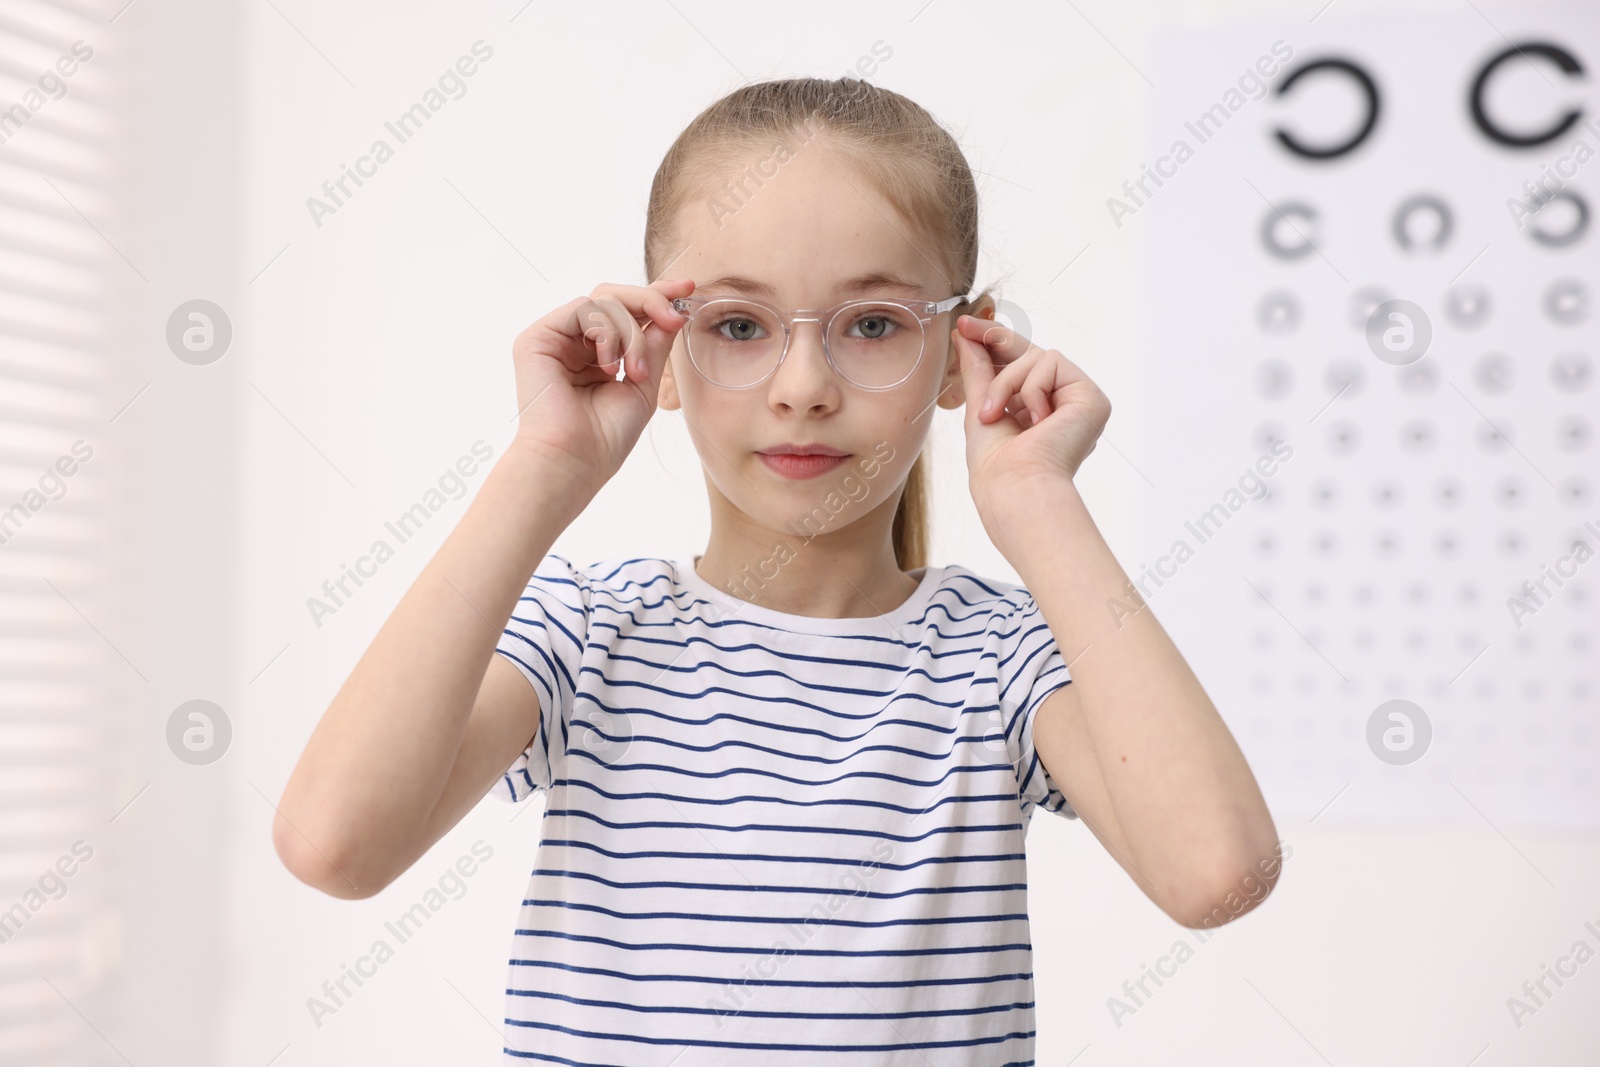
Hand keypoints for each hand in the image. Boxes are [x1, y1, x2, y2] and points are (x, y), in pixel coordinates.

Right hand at [508, 278, 692, 492]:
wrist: (574, 463)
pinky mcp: (537, 338)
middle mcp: (572, 342)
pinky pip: (584, 309)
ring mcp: (554, 338)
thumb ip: (654, 346)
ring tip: (634, 372)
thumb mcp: (642, 385)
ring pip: (604, 301)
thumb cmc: (605, 437)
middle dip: (651, 300)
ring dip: (632, 333)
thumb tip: (673, 311)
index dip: (656, 296)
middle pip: (614, 296)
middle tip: (675, 316)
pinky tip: (610, 366)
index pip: (626, 312)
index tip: (687, 289)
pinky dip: (607, 333)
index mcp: (594, 355)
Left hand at [952, 312, 1110, 510]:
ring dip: (1006, 383)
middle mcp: (1064, 404)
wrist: (1014, 486)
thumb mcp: (981, 406)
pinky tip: (1035, 422)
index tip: (964, 327)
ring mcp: (1079, 401)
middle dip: (995, 340)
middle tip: (966, 328)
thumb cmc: (995, 463)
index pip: (1021, 366)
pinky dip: (1031, 389)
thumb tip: (964, 334)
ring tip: (995, 415)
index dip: (994, 342)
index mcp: (1040, 411)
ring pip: (1037, 356)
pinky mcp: (1092, 398)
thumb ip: (978, 369)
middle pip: (1032, 353)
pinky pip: (1052, 363)